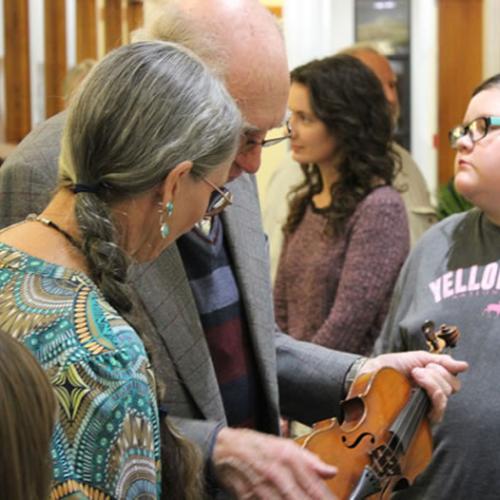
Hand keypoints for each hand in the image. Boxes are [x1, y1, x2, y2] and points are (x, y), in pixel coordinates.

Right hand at [212, 427, 336, 498]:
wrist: (226, 449)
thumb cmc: (257, 447)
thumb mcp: (285, 446)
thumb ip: (310, 460)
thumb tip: (331, 471)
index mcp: (289, 458)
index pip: (315, 486)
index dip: (328, 499)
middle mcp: (277, 474)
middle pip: (302, 499)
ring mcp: (262, 489)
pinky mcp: (249, 499)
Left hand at [360, 351, 467, 422]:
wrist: (372, 373)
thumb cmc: (392, 367)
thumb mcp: (417, 358)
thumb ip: (441, 361)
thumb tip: (464, 366)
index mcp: (434, 382)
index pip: (454, 381)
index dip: (445, 369)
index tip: (427, 363)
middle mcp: (432, 396)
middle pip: (452, 388)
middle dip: (436, 374)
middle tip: (417, 370)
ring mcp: (426, 407)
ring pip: (445, 397)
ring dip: (431, 381)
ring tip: (415, 374)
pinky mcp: (419, 417)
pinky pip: (437, 410)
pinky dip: (430, 392)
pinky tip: (417, 383)